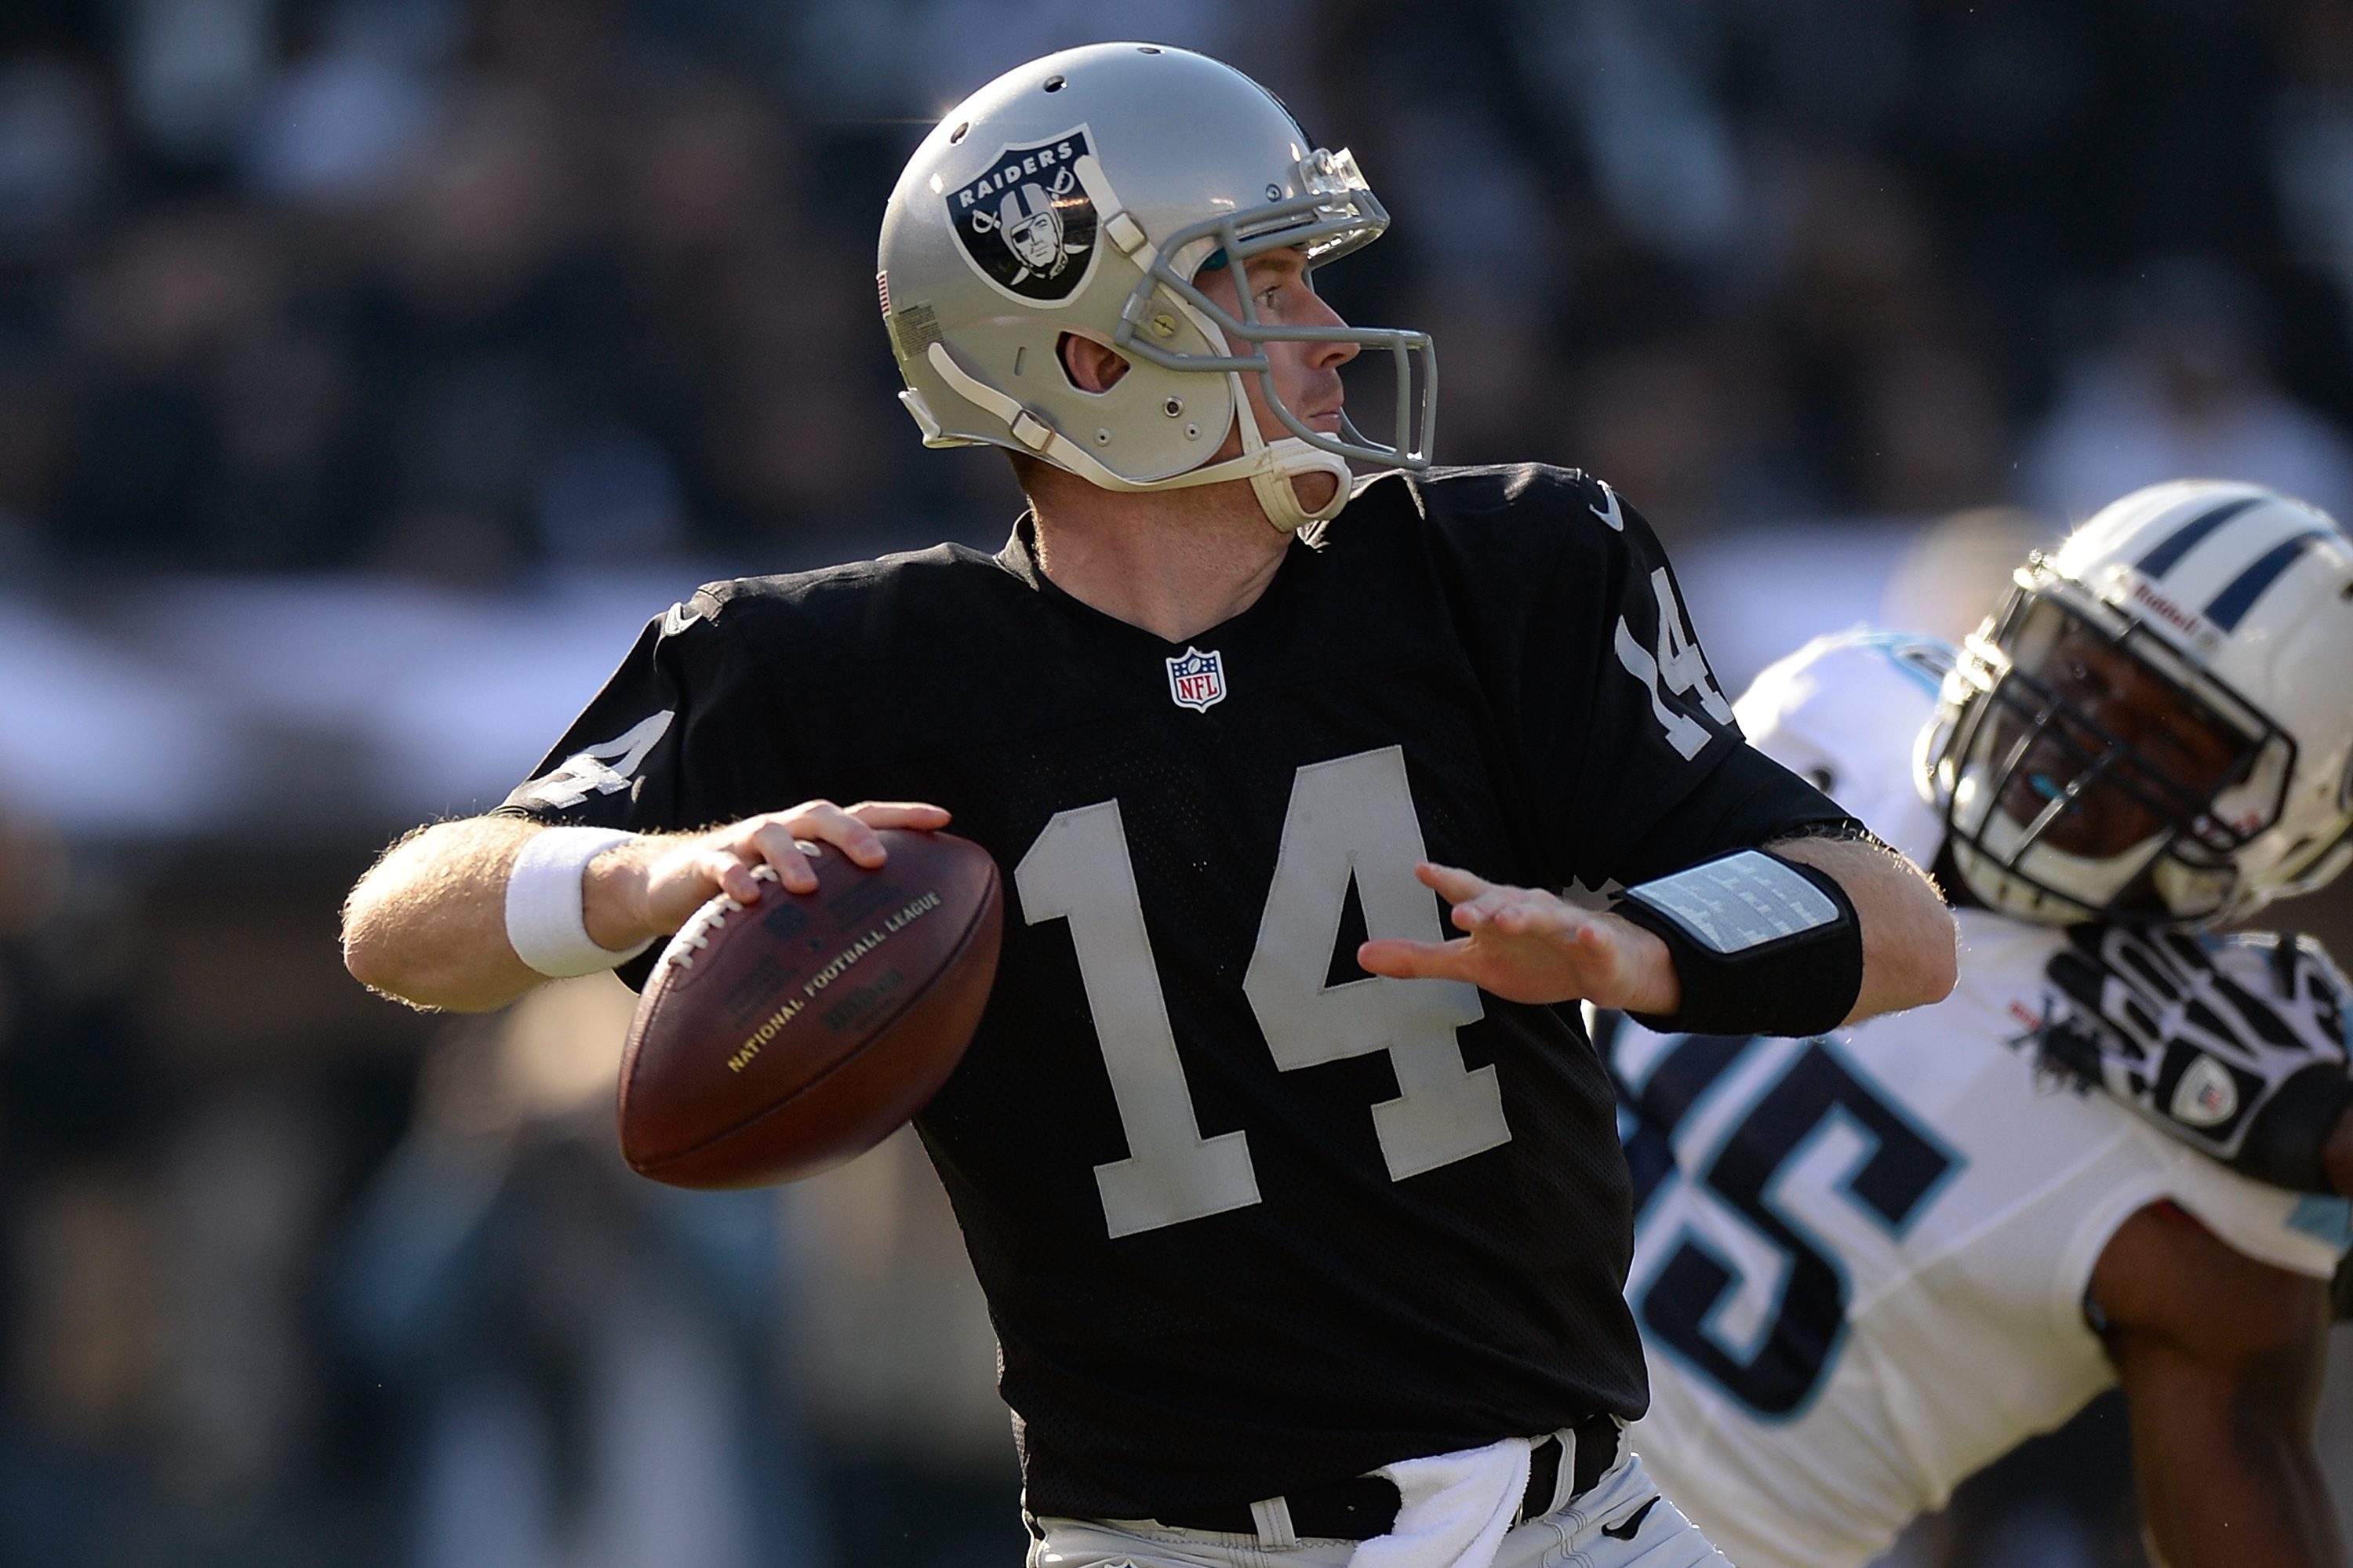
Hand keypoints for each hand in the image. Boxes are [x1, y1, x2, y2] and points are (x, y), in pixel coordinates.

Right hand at [587, 800, 952, 948]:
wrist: (667, 886)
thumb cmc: (749, 899)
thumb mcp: (793, 904)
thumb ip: (834, 920)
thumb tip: (897, 966)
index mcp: (812, 838)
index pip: (863, 815)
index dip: (902, 815)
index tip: (943, 819)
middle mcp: (783, 831)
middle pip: (821, 815)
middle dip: (851, 833)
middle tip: (877, 860)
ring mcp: (743, 844)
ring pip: (770, 833)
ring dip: (792, 857)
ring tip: (808, 887)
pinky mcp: (705, 863)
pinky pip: (720, 865)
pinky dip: (733, 878)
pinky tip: (745, 900)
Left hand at [1356, 862, 1679, 1012]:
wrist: (1601, 963)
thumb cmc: (1528, 957)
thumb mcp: (1470, 962)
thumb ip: (1419, 959)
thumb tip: (1361, 954)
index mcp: (1496, 912)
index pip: (1469, 892)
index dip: (1447, 881)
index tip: (1421, 869)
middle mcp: (1528, 910)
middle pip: (1503, 905)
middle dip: (1482, 907)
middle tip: (1459, 913)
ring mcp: (1564, 926)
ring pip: (1544, 918)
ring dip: (1525, 917)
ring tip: (1506, 920)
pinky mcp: (1597, 947)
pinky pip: (1594, 940)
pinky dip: (1590, 936)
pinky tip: (1584, 934)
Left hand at [2043, 926, 2352, 1191]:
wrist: (2305, 1123)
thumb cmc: (2313, 1067)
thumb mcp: (2315, 1009)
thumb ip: (2298, 972)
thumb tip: (2294, 943)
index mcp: (2216, 992)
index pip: (2167, 951)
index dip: (2136, 933)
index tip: (2112, 917)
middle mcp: (2180, 1012)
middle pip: (2128, 969)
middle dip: (2098, 947)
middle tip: (2069, 928)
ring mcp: (2160, 1049)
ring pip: (2106, 1005)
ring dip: (2077, 983)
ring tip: (2053, 965)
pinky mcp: (2149, 1089)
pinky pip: (2099, 1064)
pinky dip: (2072, 1048)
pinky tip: (2048, 1035)